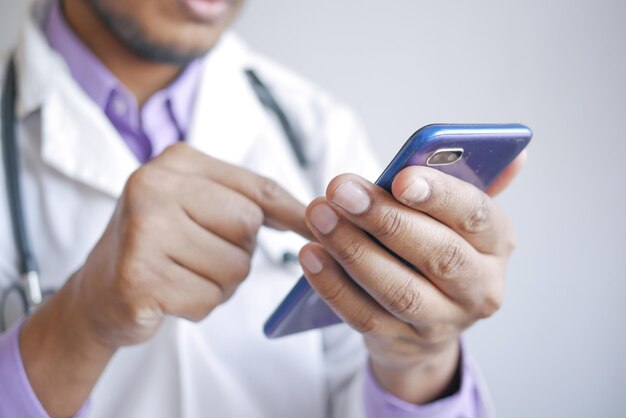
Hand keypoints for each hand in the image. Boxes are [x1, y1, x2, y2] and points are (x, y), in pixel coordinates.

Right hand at [20, 143, 311, 415]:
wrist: (98, 291)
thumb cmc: (160, 245)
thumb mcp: (198, 205)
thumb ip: (249, 202)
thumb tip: (313, 214)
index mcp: (177, 161)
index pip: (256, 187)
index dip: (290, 211)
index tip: (315, 226)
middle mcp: (155, 186)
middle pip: (249, 227)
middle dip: (239, 252)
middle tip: (201, 255)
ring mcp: (143, 230)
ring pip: (235, 268)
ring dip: (220, 283)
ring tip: (183, 274)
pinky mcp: (138, 277)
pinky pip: (209, 299)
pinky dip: (198, 305)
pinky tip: (169, 294)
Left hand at [299, 153, 525, 402]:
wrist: (430, 321)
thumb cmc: (439, 247)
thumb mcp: (459, 217)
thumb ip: (471, 181)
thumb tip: (515, 152)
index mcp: (498, 244)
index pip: (476, 215)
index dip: (439, 195)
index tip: (400, 176)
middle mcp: (480, 287)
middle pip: (437, 255)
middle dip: (385, 219)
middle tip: (340, 189)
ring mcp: (442, 321)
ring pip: (398, 289)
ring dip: (353, 250)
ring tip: (318, 215)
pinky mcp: (403, 342)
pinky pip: (365, 317)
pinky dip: (334, 286)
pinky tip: (311, 256)